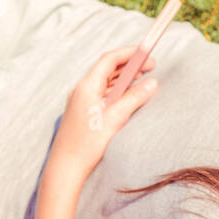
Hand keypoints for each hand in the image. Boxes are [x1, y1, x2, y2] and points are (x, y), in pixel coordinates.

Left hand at [48, 47, 158, 177]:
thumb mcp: (115, 118)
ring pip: (106, 81)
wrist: (66, 166)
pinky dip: (117, 90)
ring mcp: (81, 100)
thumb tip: (152, 83)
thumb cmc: (87, 144)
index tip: (147, 52)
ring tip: (143, 78)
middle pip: (108, 69)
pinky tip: (128, 96)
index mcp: (87, 86)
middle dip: (130, 65)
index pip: (109, 60)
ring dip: (125, 78)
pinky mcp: (83, 111)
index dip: (129, 53)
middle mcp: (82, 89)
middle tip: (151, 66)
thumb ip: (134, 98)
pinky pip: (102, 93)